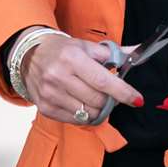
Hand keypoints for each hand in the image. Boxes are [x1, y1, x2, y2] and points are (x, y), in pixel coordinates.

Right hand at [24, 36, 143, 124]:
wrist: (29, 55)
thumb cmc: (62, 50)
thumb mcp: (87, 46)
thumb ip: (114, 53)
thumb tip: (138, 53)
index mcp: (72, 58)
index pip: (103, 81)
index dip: (123, 92)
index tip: (137, 100)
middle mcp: (59, 76)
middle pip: (97, 101)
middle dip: (110, 100)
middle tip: (109, 93)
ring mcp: (50, 94)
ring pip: (88, 113)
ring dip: (98, 108)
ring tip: (94, 96)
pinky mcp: (45, 108)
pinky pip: (75, 120)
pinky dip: (84, 114)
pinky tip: (81, 102)